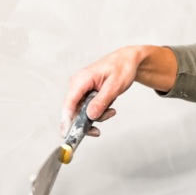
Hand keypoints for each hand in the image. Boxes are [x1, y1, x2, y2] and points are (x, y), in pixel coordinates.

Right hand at [61, 45, 176, 136]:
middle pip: (74, 110)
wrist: (127, 61)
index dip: (67, 119)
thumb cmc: (122, 68)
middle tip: (98, 130)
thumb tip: (90, 116)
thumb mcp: (115, 86)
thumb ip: (101, 101)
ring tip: (111, 111)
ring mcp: (81, 90)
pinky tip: (109, 108)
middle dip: (87, 121)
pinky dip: (98, 112)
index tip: (67, 133)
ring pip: (82, 112)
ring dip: (96, 116)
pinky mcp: (86, 94)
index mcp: (82, 79)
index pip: (69, 102)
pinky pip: (87, 109)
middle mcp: (78, 84)